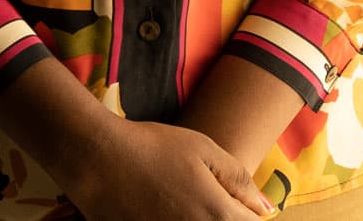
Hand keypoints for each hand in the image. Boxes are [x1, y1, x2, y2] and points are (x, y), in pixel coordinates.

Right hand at [59, 120, 274, 220]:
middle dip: (226, 218)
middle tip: (204, 199)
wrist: (97, 160)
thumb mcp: (204, 151)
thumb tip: (265, 208)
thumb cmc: (152, 148)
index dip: (247, 213)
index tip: (236, 202)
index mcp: (216, 215)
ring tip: (184, 203)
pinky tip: (166, 209)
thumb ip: (238, 181)